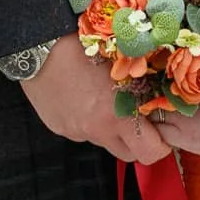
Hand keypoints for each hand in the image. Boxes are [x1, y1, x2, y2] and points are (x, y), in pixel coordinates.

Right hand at [19, 36, 170, 164]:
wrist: (38, 44)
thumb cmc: (83, 46)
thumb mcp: (122, 64)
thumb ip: (141, 87)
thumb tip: (159, 101)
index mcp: (118, 115)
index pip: (150, 153)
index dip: (159, 146)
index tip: (160, 132)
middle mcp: (97, 130)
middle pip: (128, 155)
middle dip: (137, 142)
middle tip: (137, 119)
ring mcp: (75, 131)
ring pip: (103, 141)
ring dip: (110, 130)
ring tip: (104, 100)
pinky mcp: (58, 127)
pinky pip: (81, 132)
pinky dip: (86, 121)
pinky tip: (81, 97)